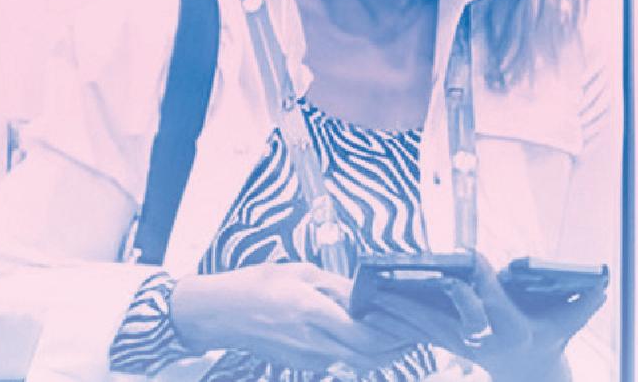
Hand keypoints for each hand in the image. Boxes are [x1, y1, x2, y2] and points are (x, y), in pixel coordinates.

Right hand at [169, 262, 420, 374]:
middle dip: (397, 348)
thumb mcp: (300, 272)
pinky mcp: (303, 363)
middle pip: (368, 358)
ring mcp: (308, 358)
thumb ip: (336, 286)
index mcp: (312, 313)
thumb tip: (366, 295)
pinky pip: (340, 361)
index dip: (394, 334)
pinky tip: (368, 336)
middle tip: (416, 332)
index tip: (414, 323)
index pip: (365, 334)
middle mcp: (313, 342)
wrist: (221, 313)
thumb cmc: (256, 285)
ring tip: (399, 333)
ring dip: (381, 352)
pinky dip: (360, 352)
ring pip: (356, 363)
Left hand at [359, 255, 606, 379]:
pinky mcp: (451, 344)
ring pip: (425, 328)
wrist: (531, 372)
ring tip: (370, 297)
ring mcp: (464, 346)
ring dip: (397, 313)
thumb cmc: (550, 339)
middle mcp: (483, 339)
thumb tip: (605, 281)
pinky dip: (398, 320)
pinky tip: (376, 308)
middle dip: (418, 305)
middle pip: (445, 320)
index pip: (490, 300)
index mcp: (510, 328)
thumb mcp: (569, 322)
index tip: (463, 258)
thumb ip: (586, 302)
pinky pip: (420, 331)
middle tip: (393, 288)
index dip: (478, 279)